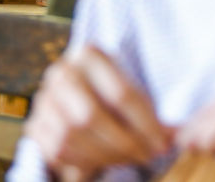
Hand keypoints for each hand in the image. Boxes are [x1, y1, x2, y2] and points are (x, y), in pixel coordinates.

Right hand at [25, 43, 172, 178]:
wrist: (74, 96)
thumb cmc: (110, 93)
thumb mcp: (130, 91)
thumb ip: (150, 113)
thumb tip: (179, 136)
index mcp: (89, 53)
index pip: (120, 93)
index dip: (145, 124)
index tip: (163, 144)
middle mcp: (62, 72)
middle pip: (92, 117)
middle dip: (124, 143)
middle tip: (147, 155)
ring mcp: (44, 98)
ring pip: (74, 136)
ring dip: (106, 155)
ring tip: (129, 157)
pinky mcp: (35, 125)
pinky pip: (59, 151)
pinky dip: (85, 161)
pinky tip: (105, 160)